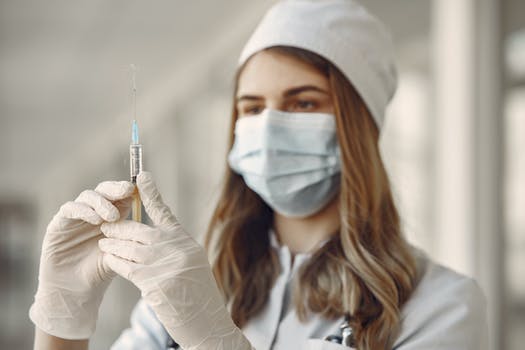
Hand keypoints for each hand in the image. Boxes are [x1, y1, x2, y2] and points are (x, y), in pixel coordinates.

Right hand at [29, 181, 134, 338]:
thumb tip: (151, 222)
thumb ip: (130, 237)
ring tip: (112, 216)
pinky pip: (70, 208)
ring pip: (87, 196)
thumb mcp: (121, 253)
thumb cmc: (100, 272)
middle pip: (103, 190)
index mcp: (110, 217)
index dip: (127, 189)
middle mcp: (93, 213)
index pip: (119, 195)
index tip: (138, 188)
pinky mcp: (58, 224)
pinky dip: (83, 210)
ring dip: (102, 202)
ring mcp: (75, 217)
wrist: (76, 292)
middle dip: (115, 189)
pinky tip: (95, 220)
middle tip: (126, 190)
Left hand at [99, 172, 252, 349]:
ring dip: (112, 245)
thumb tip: (148, 236)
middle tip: (105, 225)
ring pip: (128, 248)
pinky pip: (125, 267)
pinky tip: (108, 259)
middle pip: (138, 229)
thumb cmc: (198, 292)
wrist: (205, 320)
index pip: (163, 210)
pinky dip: (115, 261)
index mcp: (184, 240)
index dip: (150, 192)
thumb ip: (171, 246)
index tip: (141, 176)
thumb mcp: (190, 261)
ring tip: (103, 242)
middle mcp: (174, 248)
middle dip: (118, 227)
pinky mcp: (153, 283)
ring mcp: (164, 265)